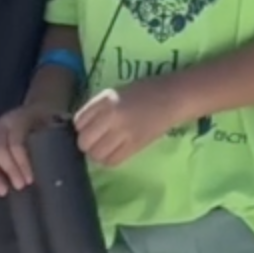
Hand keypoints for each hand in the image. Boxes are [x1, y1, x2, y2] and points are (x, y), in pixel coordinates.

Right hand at [0, 106, 57, 196]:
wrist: (41, 106)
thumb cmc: (51, 119)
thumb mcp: (56, 122)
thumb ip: (56, 138)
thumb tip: (60, 164)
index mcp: (20, 118)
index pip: (15, 141)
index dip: (21, 162)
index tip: (30, 179)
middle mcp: (3, 126)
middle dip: (9, 170)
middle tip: (21, 186)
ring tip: (3, 191)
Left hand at [72, 80, 188, 167]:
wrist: (174, 97)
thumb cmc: (144, 91)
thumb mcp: (116, 93)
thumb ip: (98, 109)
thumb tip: (82, 128)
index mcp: (106, 99)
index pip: (79, 121)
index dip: (81, 127)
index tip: (88, 127)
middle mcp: (113, 116)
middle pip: (84, 140)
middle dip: (86, 142)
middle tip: (95, 139)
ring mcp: (124, 132)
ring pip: (96, 154)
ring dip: (96, 153)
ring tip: (104, 146)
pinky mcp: (136, 145)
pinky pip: (112, 161)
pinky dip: (109, 160)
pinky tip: (114, 152)